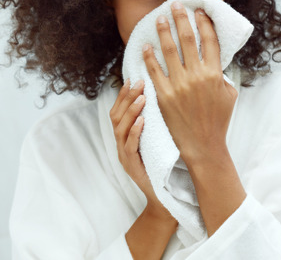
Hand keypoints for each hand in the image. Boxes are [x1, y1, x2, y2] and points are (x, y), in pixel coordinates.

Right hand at [110, 80, 170, 217]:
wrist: (164, 200)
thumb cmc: (163, 170)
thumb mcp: (156, 143)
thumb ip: (153, 126)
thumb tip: (160, 101)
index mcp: (124, 139)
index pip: (118, 112)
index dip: (123, 95)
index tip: (133, 78)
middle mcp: (120, 146)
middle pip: (116, 116)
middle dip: (126, 97)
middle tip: (139, 82)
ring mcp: (124, 156)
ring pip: (120, 129)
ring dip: (131, 111)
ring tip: (142, 97)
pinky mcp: (132, 166)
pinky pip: (129, 146)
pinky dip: (134, 132)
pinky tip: (142, 121)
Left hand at [142, 3, 236, 165]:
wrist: (203, 145)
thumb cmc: (217, 120)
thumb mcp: (229, 95)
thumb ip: (221, 74)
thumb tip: (216, 58)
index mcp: (215, 74)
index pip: (210, 41)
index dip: (204, 24)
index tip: (199, 11)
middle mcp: (197, 76)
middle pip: (189, 40)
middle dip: (182, 20)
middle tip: (176, 5)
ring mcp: (179, 85)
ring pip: (169, 51)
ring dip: (164, 32)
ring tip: (159, 18)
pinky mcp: (164, 95)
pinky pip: (154, 71)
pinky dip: (149, 57)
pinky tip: (146, 46)